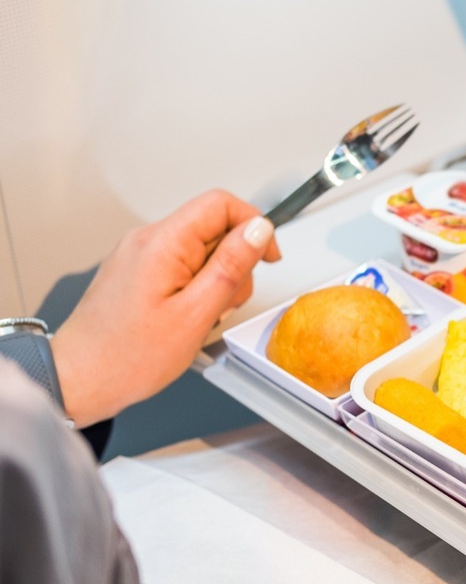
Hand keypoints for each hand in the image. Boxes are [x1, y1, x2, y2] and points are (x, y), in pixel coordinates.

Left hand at [51, 189, 280, 426]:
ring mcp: (140, 255)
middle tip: (224, 302)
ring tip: (202, 316)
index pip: (221, 204)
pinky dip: (196, 288)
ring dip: (216, 280)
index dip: (254, 225)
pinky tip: (187, 316)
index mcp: (162, 243)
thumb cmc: (128, 356)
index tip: (268, 257)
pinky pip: (182, 266)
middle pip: (213, 228)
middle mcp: (147, 240)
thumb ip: (231, 266)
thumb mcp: (196, 313)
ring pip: (200, 250)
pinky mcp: (138, 272)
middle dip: (234, 264)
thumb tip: (259, 230)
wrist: (81, 379)